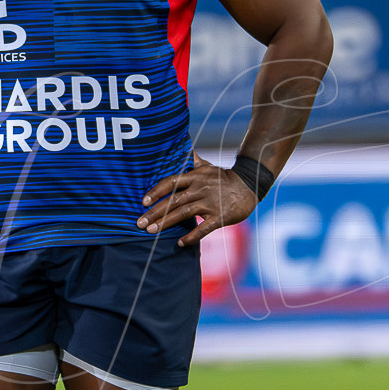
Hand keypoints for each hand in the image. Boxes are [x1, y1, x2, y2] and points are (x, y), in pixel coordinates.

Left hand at [138, 156, 259, 246]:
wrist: (249, 186)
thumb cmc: (224, 178)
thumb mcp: (207, 166)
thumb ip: (193, 160)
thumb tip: (184, 146)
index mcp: (195, 176)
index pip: (171, 182)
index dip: (156, 191)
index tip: (143, 201)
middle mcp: (200, 189)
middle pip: (173, 201)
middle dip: (155, 212)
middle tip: (140, 223)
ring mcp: (210, 203)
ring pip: (184, 213)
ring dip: (166, 223)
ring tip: (151, 232)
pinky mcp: (220, 216)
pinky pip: (204, 228)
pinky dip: (191, 236)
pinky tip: (180, 243)